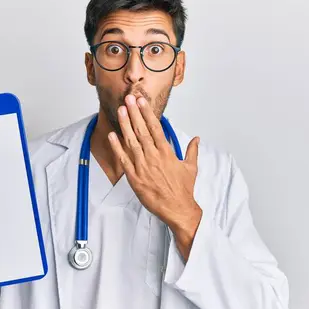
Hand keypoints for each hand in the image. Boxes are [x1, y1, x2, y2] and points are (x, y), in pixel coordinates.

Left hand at [108, 94, 201, 231]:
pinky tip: (112, 136)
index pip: (155, 128)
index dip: (147, 113)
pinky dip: (117, 147)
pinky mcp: (134, 178)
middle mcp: (154, 157)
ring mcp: (143, 167)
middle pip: (142, 130)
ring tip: (120, 110)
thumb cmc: (183, 190)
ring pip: (132, 142)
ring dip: (125, 125)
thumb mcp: (191, 168)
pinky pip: (124, 160)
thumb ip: (192, 151)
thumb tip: (196, 139)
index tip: (141, 101)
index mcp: (167, 152)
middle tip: (128, 99)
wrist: (177, 209)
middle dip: (134, 113)